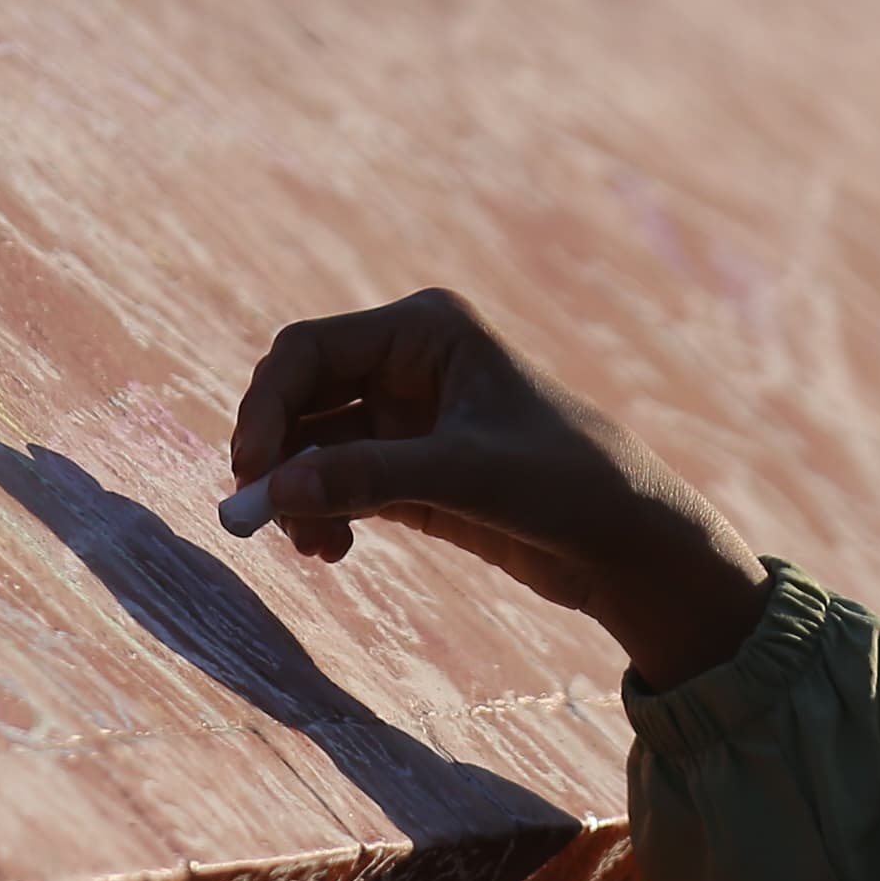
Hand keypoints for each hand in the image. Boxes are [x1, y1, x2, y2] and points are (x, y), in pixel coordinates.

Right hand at [223, 289, 774, 689]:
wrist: (630, 544)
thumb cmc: (569, 484)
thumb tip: (276, 492)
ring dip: (300, 494)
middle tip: (258, 519)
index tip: (249, 471)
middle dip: (277, 457)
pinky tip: (330, 550)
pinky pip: (340, 483)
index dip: (266, 407)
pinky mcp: (413, 471)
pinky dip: (324, 513)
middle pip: (301, 398)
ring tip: (314, 549)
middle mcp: (410, 364)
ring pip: (316, 448)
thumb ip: (371, 478)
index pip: (309, 351)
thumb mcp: (468, 476)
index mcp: (426, 330)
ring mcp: (409, 420)